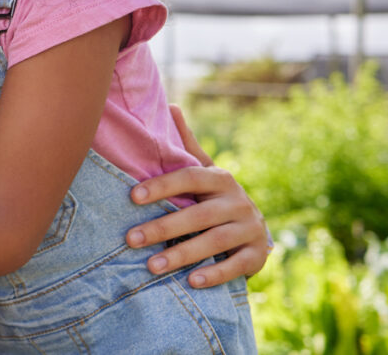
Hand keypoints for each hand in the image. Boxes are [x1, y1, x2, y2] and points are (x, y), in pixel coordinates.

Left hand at [125, 105, 270, 287]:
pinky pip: (235, 266)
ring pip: (214, 242)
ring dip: (181, 255)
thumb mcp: (205, 171)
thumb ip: (186, 144)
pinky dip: (213, 274)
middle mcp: (238, 200)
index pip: (189, 177)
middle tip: (130, 238)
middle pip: (198, 214)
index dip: (162, 186)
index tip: (132, 196)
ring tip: (151, 265)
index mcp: (220, 178)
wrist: (254, 228)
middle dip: (162, 227)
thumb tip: (171, 105)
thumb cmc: (215, 197)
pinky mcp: (256, 255)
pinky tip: (190, 282)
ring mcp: (250, 227)